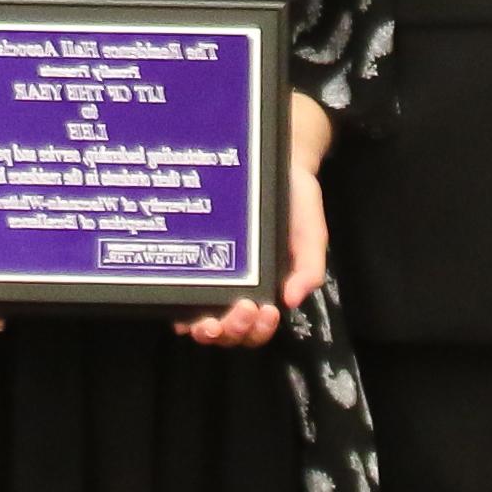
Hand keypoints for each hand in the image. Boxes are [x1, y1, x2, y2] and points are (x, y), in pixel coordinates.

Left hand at [183, 101, 333, 348]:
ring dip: (204, 329)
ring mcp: (213, 276)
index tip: (263, 310)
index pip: (256, 327)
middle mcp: (236, 288)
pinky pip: (181, 290)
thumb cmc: (296, 201)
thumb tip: (292, 300)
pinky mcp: (193, 257)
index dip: (256, 331)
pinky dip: (179, 306)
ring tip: (207, 322)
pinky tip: (181, 299)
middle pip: (227, 331)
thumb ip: (309, 267)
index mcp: (265, 287)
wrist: (276, 160)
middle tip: (239, 312)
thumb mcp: (311, 234)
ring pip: (202, 319)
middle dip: (231, 332)